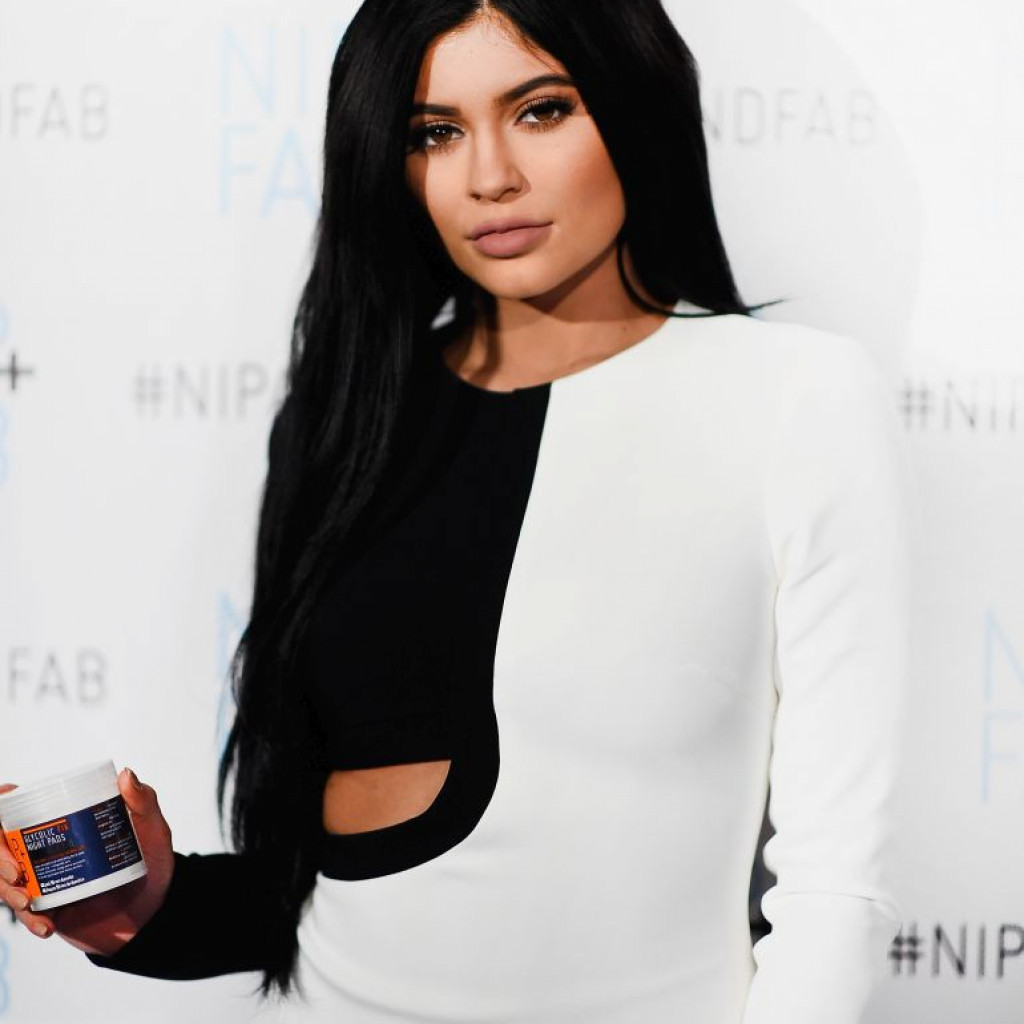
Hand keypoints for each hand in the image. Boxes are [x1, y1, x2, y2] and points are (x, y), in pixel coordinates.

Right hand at [0, 768, 175, 955]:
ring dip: (6, 891)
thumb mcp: (153, 831)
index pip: (21, 806)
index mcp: (67, 820)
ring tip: (27, 902)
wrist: (154, 910)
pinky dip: (28, 921)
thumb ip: (144, 803)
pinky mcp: (48, 909)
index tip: (4, 807)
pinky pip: (25, 915)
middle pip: (3, 844)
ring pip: (4, 880)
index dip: (3, 804)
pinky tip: (45, 925)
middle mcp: (49, 847)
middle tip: (17, 872)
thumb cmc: (152, 862)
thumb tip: (126, 774)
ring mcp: (46, 879)